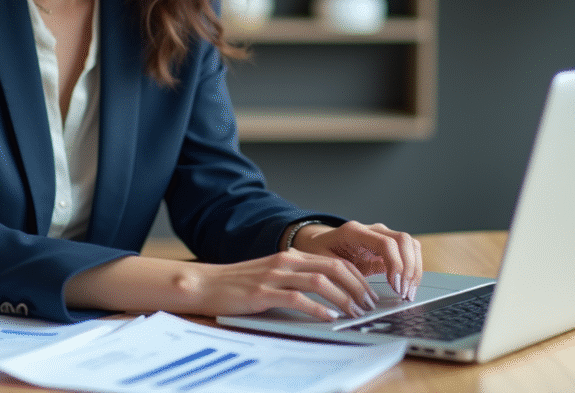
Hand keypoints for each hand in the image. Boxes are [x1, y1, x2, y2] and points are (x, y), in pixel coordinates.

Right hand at [179, 249, 379, 320]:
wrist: (206, 284)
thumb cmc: (239, 284)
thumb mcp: (272, 274)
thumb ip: (297, 278)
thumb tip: (328, 293)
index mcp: (291, 256)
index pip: (335, 261)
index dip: (356, 277)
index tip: (368, 294)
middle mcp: (286, 262)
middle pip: (334, 267)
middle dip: (357, 287)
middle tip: (369, 305)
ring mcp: (275, 276)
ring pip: (321, 281)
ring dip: (343, 298)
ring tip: (355, 313)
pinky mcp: (263, 293)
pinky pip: (298, 299)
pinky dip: (318, 308)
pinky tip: (329, 317)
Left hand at [291, 220, 422, 300]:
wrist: (318, 241)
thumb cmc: (318, 251)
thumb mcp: (323, 263)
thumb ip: (340, 274)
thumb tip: (358, 295)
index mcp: (354, 231)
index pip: (386, 243)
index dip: (395, 264)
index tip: (395, 286)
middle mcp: (372, 230)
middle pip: (404, 240)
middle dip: (409, 268)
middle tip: (404, 293)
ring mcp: (382, 236)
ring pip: (411, 244)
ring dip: (414, 269)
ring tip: (408, 293)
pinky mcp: (388, 247)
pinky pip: (408, 253)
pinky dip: (412, 269)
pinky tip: (407, 287)